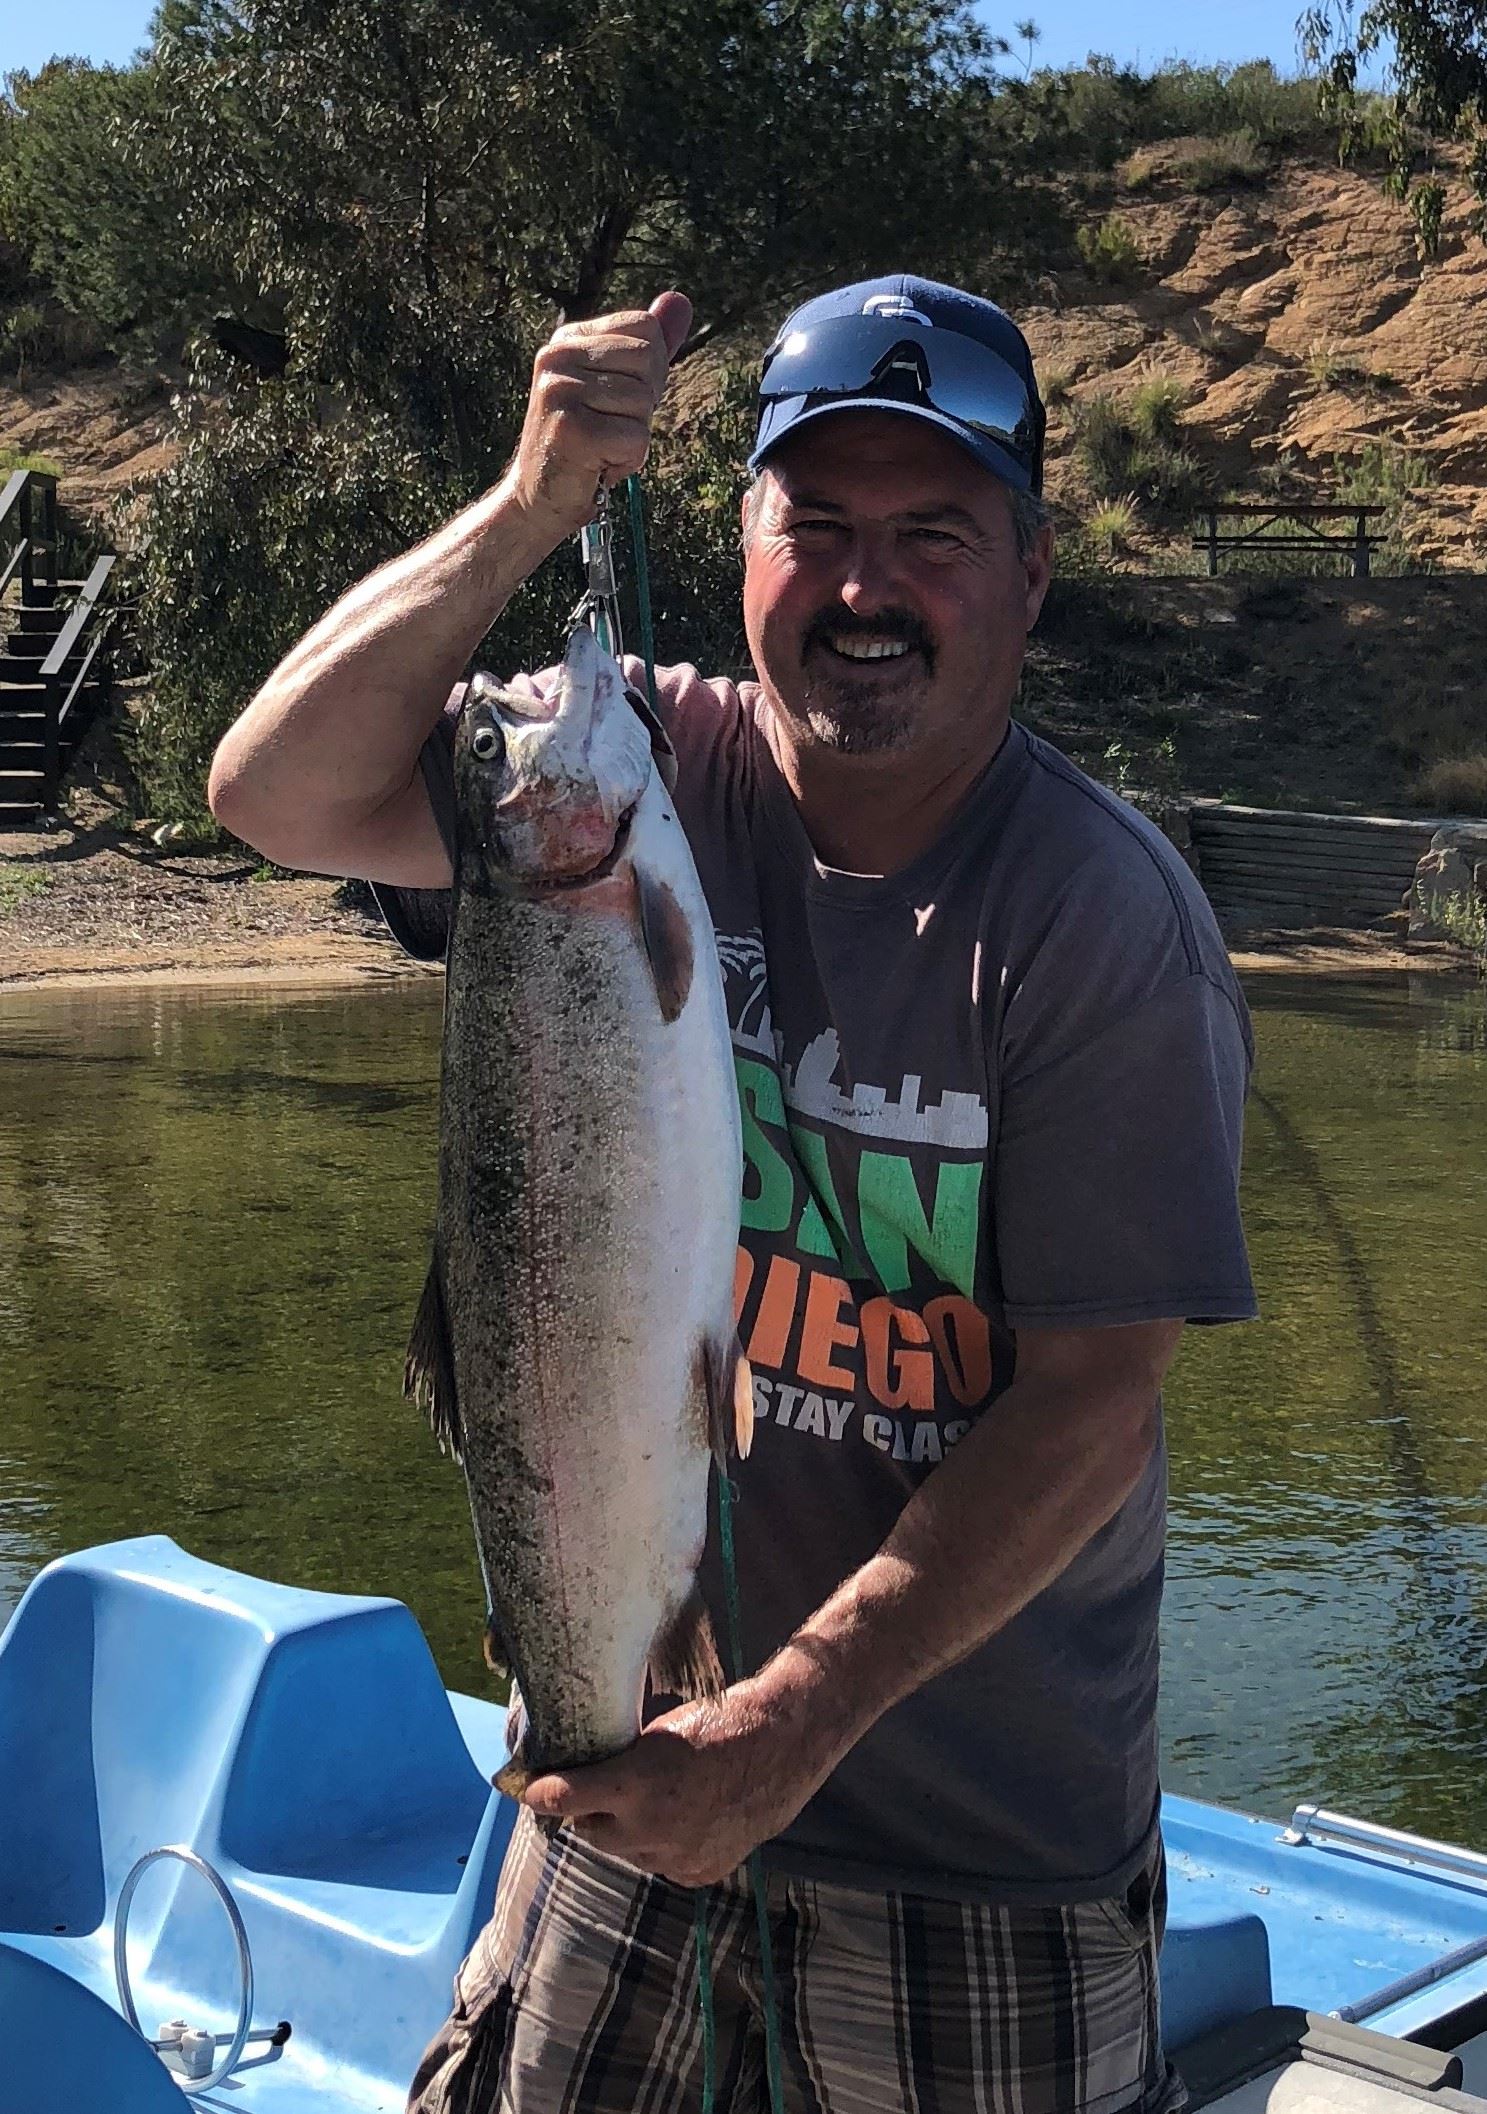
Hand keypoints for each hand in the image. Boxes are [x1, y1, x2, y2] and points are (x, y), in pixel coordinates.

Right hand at [504, 292, 692, 547]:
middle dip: (643, 404)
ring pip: (643, 403)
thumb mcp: (618, 385)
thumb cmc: (586, 442)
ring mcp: (559, 391)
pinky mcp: (569, 430)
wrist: (539, 499)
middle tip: (608, 428)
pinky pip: (635, 438)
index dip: (650, 371)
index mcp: (568, 338)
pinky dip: (627, 461)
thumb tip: (682, 300)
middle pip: (649, 361)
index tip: (618, 401)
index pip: (645, 328)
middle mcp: (557, 356)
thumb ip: (650, 344)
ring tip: (600, 448)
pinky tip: (597, 466)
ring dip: (634, 437)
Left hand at [521, 1678, 825, 1887]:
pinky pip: (660, 1864)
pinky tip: (681, 1820)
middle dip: (591, 1813)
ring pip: (626, 1853)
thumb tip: (582, 1770)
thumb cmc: (715, 1725)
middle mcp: (648, 1827)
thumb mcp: (657, 1733)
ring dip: (627, 1832)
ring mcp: (674, 1857)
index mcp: (634, 1783)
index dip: (542, 1794)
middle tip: (600, 1792)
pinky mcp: (696, 1873)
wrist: (778, 1751)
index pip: (564, 1798)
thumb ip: (618, 1760)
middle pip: (591, 1832)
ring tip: (651, 1802)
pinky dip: (660, 1846)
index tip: (528, 1789)